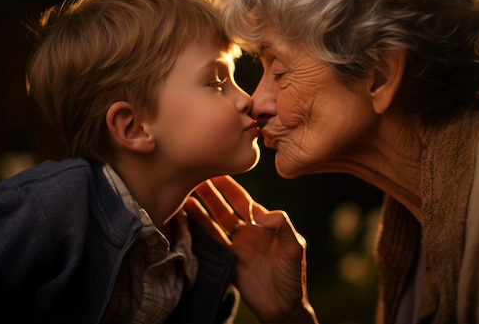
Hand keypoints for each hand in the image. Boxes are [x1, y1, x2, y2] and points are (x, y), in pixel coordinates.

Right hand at [185, 176, 317, 323]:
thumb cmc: (293, 276)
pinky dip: (199, 230)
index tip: (216, 171)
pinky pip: (211, 242)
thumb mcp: (294, 246)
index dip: (229, 186)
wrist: (283, 306)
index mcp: (264, 224)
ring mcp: (236, 246)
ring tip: (185, 194)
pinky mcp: (227, 261)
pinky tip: (188, 218)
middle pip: (224, 207)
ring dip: (201, 209)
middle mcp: (247, 232)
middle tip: (195, 177)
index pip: (242, 200)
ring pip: (214, 222)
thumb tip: (261, 215)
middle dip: (211, 193)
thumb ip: (282, 225)